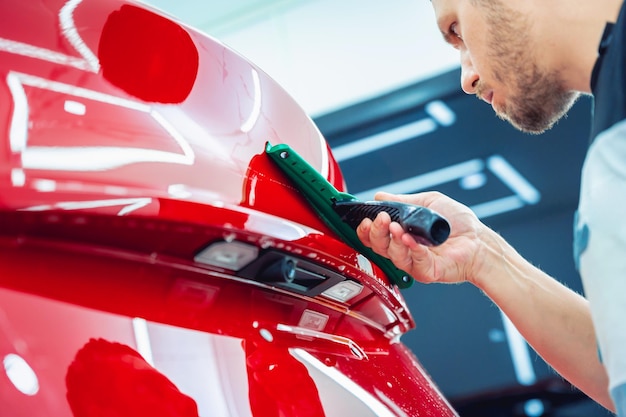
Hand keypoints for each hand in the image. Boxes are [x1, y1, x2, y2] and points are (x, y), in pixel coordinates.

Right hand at [356, 191, 488, 284]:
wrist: (479, 240)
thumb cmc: (458, 223)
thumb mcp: (427, 202)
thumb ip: (402, 201)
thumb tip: (380, 196)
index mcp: (401, 235)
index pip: (375, 236)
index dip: (367, 229)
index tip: (366, 219)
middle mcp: (405, 250)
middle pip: (378, 247)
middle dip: (375, 232)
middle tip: (381, 220)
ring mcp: (414, 263)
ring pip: (392, 255)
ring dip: (392, 240)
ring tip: (397, 227)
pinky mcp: (426, 272)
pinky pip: (413, 262)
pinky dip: (411, 249)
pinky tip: (411, 239)